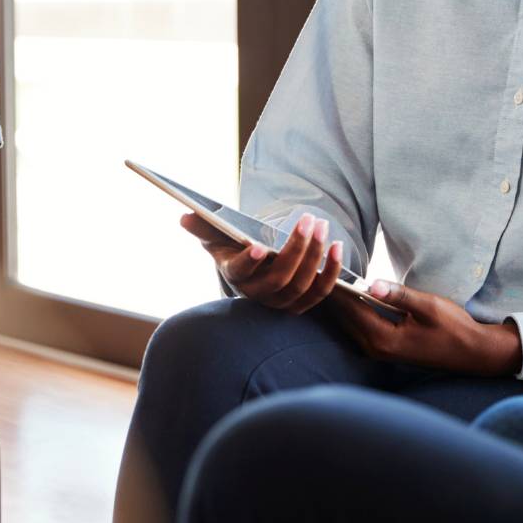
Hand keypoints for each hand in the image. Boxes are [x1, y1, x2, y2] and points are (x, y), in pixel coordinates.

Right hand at [180, 211, 343, 314]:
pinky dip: (332, 272)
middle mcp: (258, 294)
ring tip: (322, 227)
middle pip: (280, 278)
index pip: (240, 272)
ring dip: (315, 256)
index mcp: (235, 275)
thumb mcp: (218, 236)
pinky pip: (321, 293)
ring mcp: (281, 302)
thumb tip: (184, 218)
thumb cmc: (235, 246)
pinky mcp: (302, 304)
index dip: (249, 262)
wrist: (254, 268)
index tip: (258, 246)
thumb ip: (203, 227)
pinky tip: (337, 247)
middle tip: (309, 220)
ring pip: (302, 285)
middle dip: (297, 249)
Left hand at [327, 280, 522, 375]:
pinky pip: (359, 326)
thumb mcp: (429, 306)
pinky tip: (348, 294)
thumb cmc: (453, 328)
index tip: (321, 266)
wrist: (471, 353)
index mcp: (384, 338)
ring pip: (349, 322)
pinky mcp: (384, 348)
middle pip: (345, 316)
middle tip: (317, 266)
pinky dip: (351, 309)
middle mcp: (376, 348)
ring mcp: (379, 351)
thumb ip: (399, 295)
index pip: (351, 308)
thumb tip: (372, 284)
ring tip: (327, 276)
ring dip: (340, 301)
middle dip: (332, 292)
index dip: (335, 286)